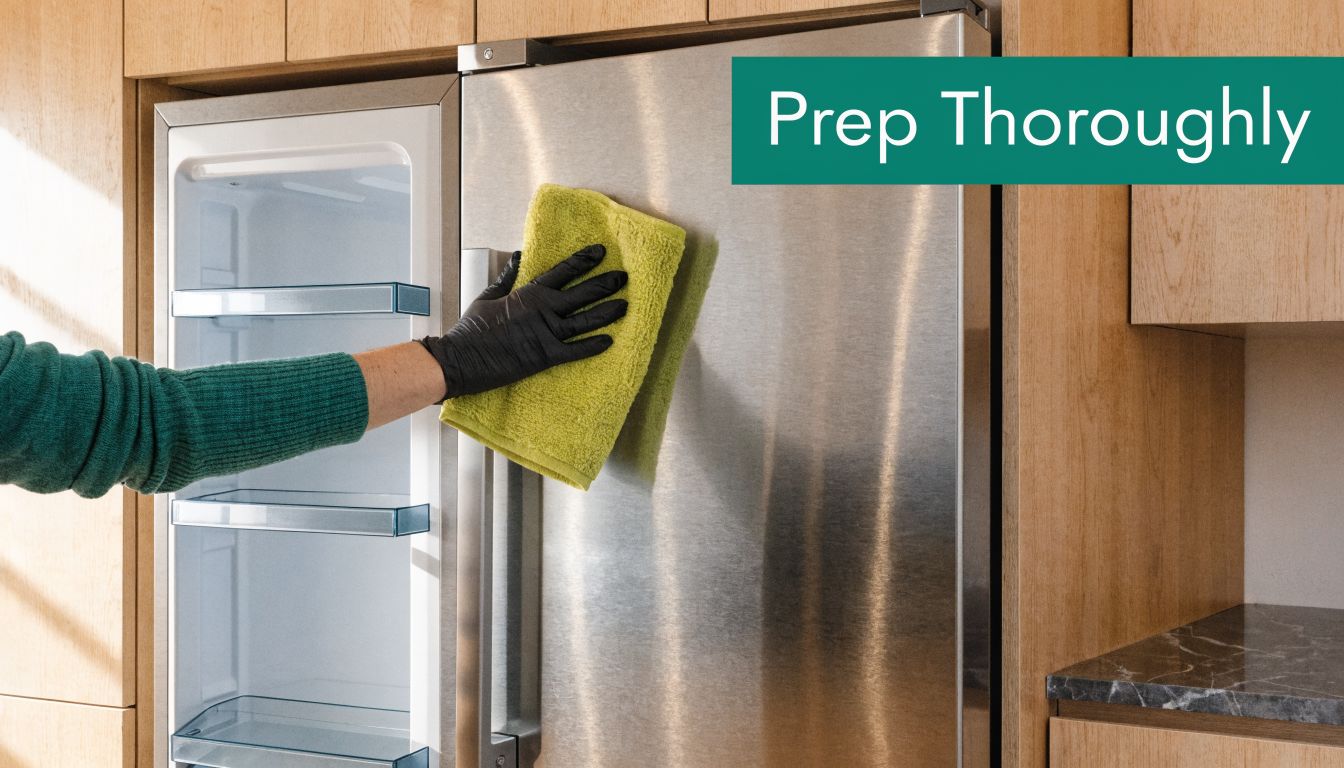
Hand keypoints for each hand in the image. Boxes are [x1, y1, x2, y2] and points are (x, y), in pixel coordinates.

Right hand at [418, 244, 627, 399]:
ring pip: (584, 320)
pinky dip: (593, 346)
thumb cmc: (471, 330)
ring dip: (607, 312)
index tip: (601, 252)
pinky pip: (575, 351)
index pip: (562, 271)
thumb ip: (508, 277)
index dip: (583, 261)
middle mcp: (541, 310)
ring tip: (625, 305)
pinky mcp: (544, 356)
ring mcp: (544, 333)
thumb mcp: (489, 296)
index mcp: (528, 293)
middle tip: (624, 277)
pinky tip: (609, 341)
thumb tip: (519, 257)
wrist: (460, 359)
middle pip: (581, 293)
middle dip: (604, 284)